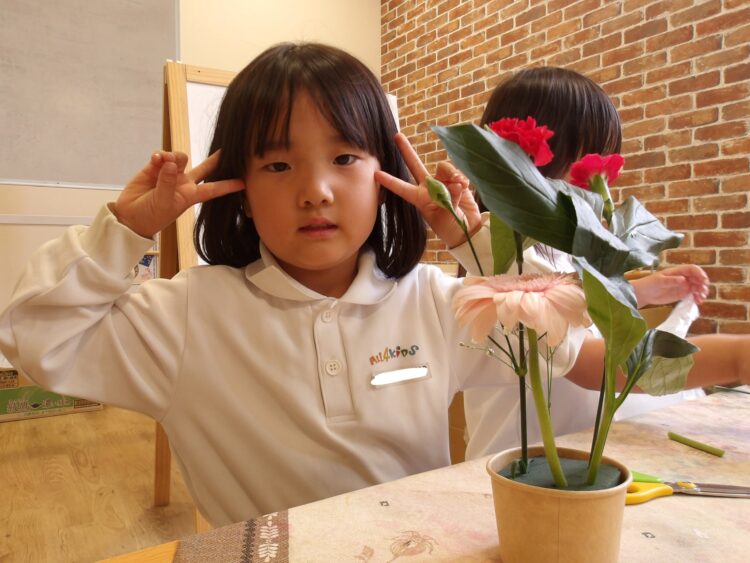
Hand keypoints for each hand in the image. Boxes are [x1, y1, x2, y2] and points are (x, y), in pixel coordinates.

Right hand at [112, 151, 244, 237]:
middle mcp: (184, 183)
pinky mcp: (155, 168)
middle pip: (204, 168)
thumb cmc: (151, 215)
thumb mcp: (163, 202)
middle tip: (228, 149)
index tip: (244, 183)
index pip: (214, 189)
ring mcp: (170, 174)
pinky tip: (155, 159)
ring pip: (180, 158)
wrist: (130, 216)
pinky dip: (160, 155)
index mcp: (191, 195)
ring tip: (163, 161)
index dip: (228, 186)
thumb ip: (168, 182)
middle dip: (215, 159)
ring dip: (174, 156)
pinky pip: (162, 156)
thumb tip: (171, 162)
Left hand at [375, 133, 481, 247]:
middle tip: (397, 136)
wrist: (468, 229)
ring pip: (444, 167)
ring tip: (461, 186)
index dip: (390, 181)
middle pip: (415, 165)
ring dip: (453, 174)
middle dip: (406, 150)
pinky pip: (457, 173)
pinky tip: (465, 186)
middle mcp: (429, 188)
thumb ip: (450, 199)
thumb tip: (456, 184)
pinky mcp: (457, 181)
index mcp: (420, 199)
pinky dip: (462, 178)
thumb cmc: (451, 228)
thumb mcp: (446, 218)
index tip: (376, 174)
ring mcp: (443, 183)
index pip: (402, 188)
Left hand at [632, 265, 709, 306]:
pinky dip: (697, 297)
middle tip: (703, 291)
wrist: (644, 294)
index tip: (703, 280)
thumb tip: (683, 280)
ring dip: (701, 292)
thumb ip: (671, 280)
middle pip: (697, 278)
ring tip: (701, 298)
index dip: (699, 273)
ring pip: (696, 287)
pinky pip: (692, 295)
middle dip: (702, 284)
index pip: (692, 269)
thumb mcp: (659, 281)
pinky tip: (698, 302)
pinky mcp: (681, 294)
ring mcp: (683, 286)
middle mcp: (682, 278)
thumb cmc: (650, 284)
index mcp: (677, 271)